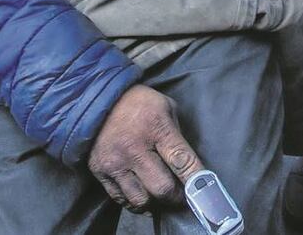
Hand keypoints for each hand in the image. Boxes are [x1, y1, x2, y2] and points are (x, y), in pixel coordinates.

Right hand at [88, 85, 203, 211]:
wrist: (97, 100)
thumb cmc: (138, 103)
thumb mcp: (165, 107)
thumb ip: (177, 135)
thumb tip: (187, 165)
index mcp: (156, 127)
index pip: (182, 162)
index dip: (197, 181)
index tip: (206, 193)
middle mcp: (135, 148)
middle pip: (162, 188)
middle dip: (177, 197)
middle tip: (182, 195)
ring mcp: (115, 162)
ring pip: (141, 200)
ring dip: (155, 202)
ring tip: (160, 195)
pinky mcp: (100, 171)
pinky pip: (121, 199)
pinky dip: (135, 202)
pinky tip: (142, 194)